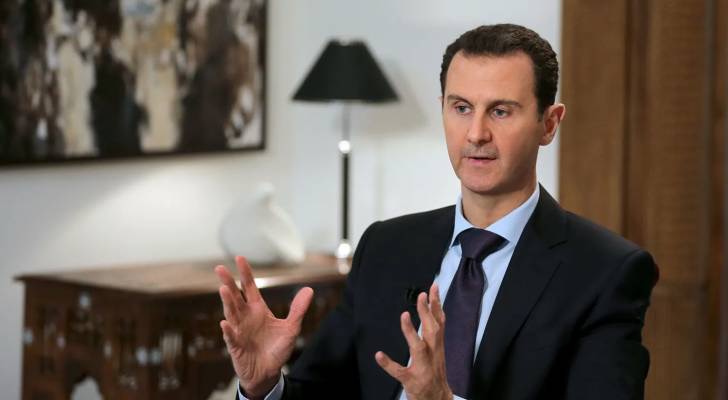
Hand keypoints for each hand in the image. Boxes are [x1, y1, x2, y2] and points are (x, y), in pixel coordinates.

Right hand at [215, 256, 313, 398]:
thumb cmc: (276, 349)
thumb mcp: (291, 328)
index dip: (245, 273)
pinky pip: (231, 337)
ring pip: (231, 313)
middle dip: (228, 282)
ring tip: (223, 289)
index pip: (249, 287)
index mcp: (258, 309)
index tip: (240, 258)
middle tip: (220, 268)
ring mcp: (239, 330)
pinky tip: (225, 323)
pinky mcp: (236, 346)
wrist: (268, 372)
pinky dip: (228, 330)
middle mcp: (246, 317)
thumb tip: (308, 289)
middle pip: (235, 296)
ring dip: (227, 301)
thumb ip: (298, 309)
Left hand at [375, 284, 452, 399]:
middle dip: (427, 312)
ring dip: (411, 332)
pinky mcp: (411, 381)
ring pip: (418, 348)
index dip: (437, 304)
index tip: (433, 287)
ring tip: (404, 316)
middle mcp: (433, 355)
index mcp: (438, 347)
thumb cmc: (435, 373)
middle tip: (421, 295)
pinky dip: (389, 364)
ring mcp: (422, 368)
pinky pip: (399, 372)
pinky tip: (379, 355)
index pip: (439, 322)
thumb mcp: (438, 351)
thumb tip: (432, 309)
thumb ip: (434, 332)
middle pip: (432, 331)